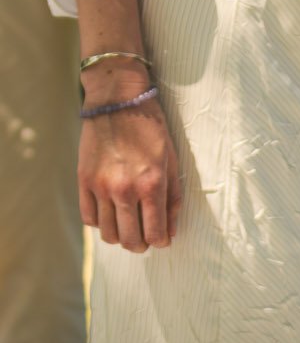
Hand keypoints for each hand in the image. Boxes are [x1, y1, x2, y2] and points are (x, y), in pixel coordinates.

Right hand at [78, 94, 181, 251]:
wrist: (117, 98)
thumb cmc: (150, 128)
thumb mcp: (171, 162)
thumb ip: (172, 200)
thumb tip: (170, 232)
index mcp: (150, 186)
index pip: (155, 235)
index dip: (161, 242)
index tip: (161, 237)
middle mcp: (124, 189)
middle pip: (131, 241)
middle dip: (141, 244)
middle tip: (144, 236)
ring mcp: (101, 185)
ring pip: (108, 235)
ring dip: (120, 236)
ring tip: (126, 225)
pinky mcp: (83, 179)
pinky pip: (89, 218)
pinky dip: (99, 223)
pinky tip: (109, 212)